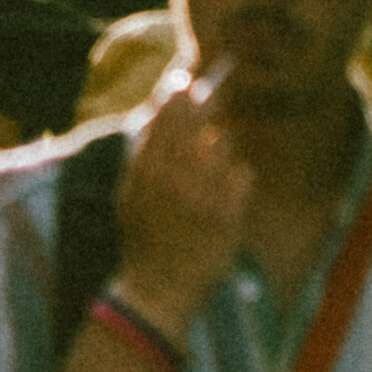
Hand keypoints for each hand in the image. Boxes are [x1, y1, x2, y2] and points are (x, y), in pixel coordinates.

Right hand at [114, 63, 250, 337]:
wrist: (159, 287)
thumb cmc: (143, 239)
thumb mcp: (128, 195)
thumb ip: (141, 158)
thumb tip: (153, 119)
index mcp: (146, 174)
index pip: (163, 120)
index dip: (175, 97)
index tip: (184, 83)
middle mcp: (174, 180)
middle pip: (194, 125)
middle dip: (202, 105)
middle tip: (208, 93)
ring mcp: (204, 197)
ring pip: (221, 146)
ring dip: (219, 145)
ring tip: (212, 153)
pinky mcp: (229, 215)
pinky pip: (242, 174)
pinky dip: (237, 175)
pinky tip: (228, 183)